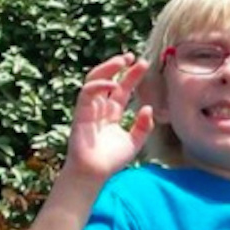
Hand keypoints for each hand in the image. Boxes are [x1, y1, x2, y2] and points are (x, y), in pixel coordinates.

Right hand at [64, 53, 154, 181]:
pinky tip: (112, 84)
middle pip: (108, 80)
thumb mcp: (134, 142)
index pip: (122, 89)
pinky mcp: (81, 113)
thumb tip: (148, 108)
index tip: (142, 63)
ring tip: (122, 61)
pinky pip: (86, 94)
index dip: (131, 76)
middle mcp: (100, 108)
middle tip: (132, 56)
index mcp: (112, 113)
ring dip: (107, 68)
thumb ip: (143, 126)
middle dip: (118, 66)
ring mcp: (89, 109)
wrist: (95, 173)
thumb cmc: (111, 160)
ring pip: (94, 80)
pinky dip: (98, 86)